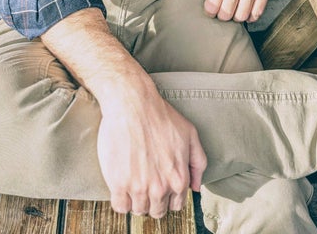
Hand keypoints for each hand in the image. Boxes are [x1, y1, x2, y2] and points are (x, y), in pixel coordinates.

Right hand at [97, 87, 206, 217]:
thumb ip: (198, 162)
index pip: (176, 205)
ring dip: (136, 200)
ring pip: (138, 210)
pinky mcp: (118, 184)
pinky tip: (121, 186)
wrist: (133, 104)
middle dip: (153, 201)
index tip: (160, 186)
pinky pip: (120, 207)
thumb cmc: (161, 116)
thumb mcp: (190, 134)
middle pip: (156, 211)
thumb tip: (196, 187)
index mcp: (179, 179)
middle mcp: (160, 188)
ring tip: (133, 181)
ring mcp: (139, 188)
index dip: (168, 196)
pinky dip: (120, 200)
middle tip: (145, 183)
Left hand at [195, 0, 288, 22]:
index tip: (211, 10)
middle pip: (225, 14)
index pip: (211, 5)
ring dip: (237, 17)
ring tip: (236, 12)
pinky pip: (258, 12)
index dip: (210, 11)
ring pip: (241, 16)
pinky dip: (252, 17)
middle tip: (223, 12)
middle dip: (222, 16)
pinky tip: (249, 14)